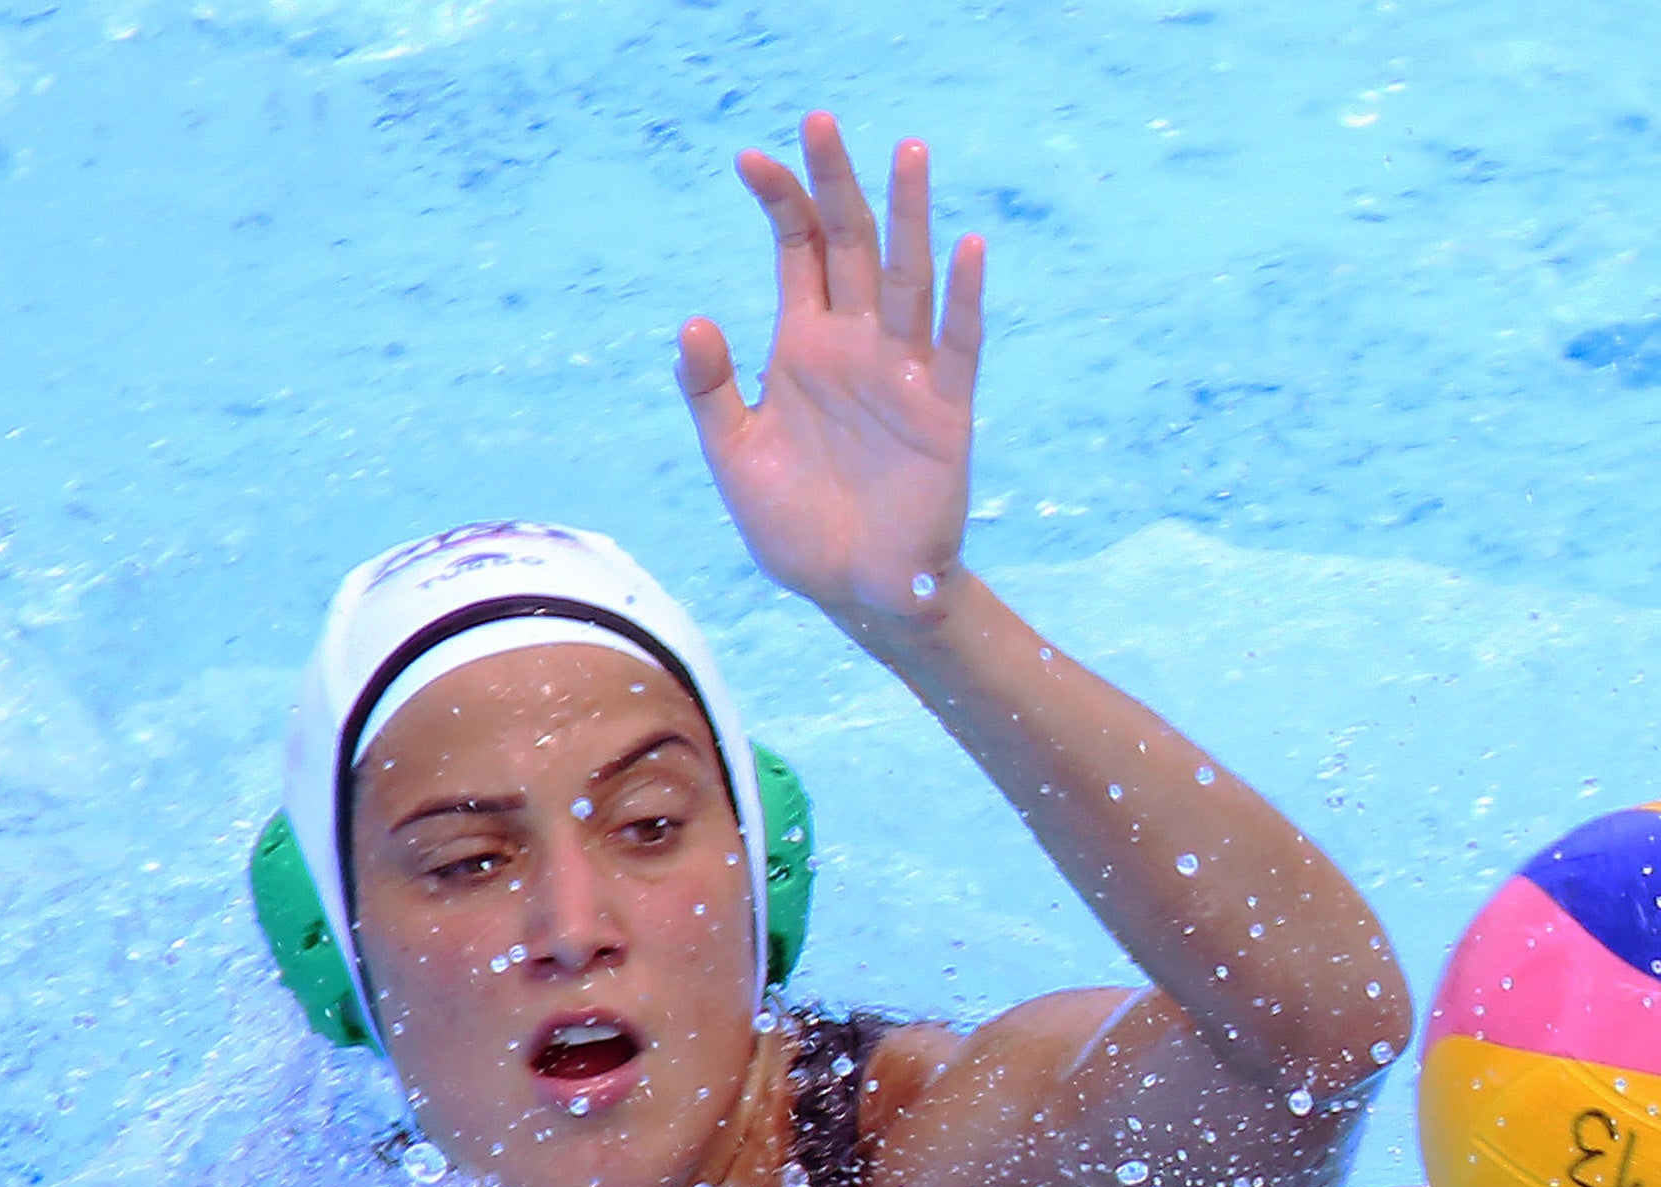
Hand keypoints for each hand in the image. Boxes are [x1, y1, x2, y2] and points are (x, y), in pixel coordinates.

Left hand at [677, 113, 985, 618]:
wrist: (855, 593)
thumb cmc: (794, 527)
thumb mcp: (736, 457)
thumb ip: (713, 391)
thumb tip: (693, 322)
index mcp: (803, 349)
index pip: (797, 254)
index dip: (779, 203)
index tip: (751, 158)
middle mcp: (856, 347)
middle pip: (851, 246)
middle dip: (837, 184)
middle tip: (821, 121)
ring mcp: (903, 374)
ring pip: (907, 277)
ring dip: (908, 217)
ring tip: (908, 153)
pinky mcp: (944, 413)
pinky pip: (957, 346)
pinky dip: (963, 299)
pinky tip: (967, 249)